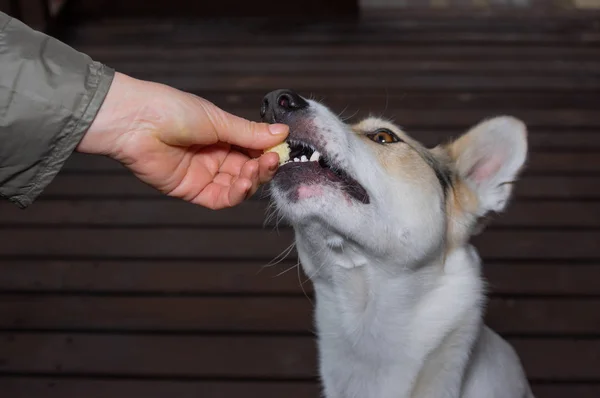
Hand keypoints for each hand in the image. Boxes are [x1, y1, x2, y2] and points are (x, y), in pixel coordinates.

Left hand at [77, 72, 288, 208]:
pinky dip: (236, 194)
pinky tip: (244, 183)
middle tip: (272, 160)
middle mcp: (215, 157)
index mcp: (222, 136)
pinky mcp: (192, 190)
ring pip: (238, 186)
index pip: (254, 149)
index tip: (282, 150)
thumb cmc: (171, 110)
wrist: (135, 121)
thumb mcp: (217, 120)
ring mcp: (204, 174)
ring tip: (256, 169)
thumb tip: (282, 133)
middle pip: (249, 170)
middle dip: (263, 167)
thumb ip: (249, 133)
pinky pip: (220, 198)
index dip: (269, 151)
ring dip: (252, 181)